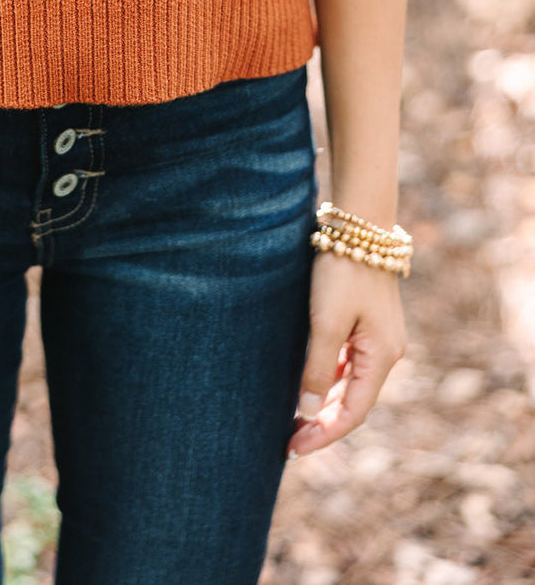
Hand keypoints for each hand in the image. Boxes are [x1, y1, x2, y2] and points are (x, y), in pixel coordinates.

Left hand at [287, 249, 407, 457]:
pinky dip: (329, 378)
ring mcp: (379, 338)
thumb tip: (306, 413)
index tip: (293, 448)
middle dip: (322, 424)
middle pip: (353, 402)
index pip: (353, 412)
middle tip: (288, 441)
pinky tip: (307, 383)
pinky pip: (348, 363)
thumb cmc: (342, 272)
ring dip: (324, 403)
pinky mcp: (367, 324)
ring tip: (294, 420)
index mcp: (382, 357)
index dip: (324, 434)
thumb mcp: (325, 322)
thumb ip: (316, 368)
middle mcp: (387, 352)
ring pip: (350, 383)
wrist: (358, 226)